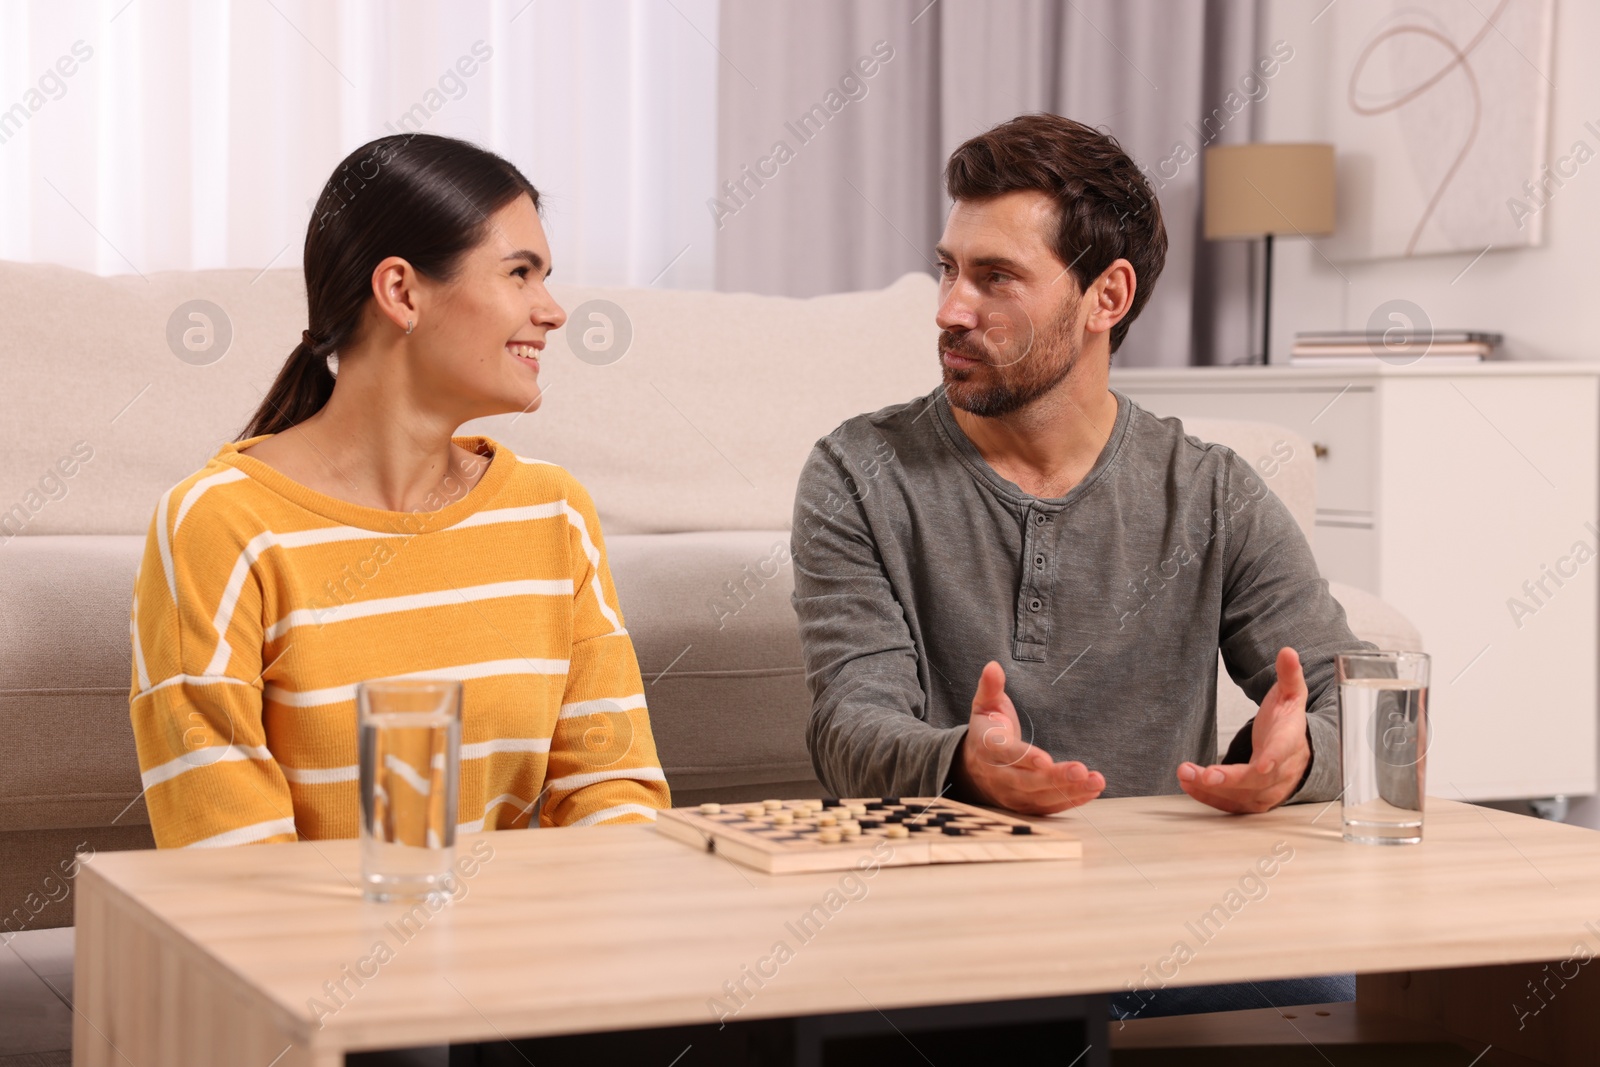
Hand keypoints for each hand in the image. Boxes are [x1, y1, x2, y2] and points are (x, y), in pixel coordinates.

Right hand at [953, 660, 1103, 814]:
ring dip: (1071, 791)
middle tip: (1081, 771)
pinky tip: (1092, 790)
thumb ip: (990, 688)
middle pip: (1028, 781)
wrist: (972, 768)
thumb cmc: (986, 732)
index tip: (1045, 760)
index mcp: (988, 749)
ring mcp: (1013, 795)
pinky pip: (1050, 807)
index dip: (1025, 758)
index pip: (1007, 755)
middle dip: (1055, 778)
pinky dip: (1072, 800)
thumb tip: (993, 666)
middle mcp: (999, 777)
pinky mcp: (1027, 806)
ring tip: (1096, 781)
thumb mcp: (984, 707)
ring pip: (1042, 797)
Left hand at [1177, 646, 1310, 813]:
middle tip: (1203, 773)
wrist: (1298, 751)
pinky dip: (1210, 798)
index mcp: (1290, 742)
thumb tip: (1287, 651)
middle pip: (1257, 781)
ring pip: (1242, 797)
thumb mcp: (1290, 695)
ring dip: (1212, 789)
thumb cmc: (1288, 722)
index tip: (1261, 764)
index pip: (1283, 752)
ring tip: (1185, 774)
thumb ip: (1288, 675)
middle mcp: (1282, 772)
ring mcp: (1269, 790)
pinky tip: (1190, 785)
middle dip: (1230, 779)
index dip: (1273, 759)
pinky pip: (1233, 805)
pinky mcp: (1254, 800)